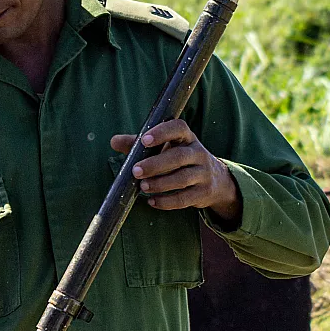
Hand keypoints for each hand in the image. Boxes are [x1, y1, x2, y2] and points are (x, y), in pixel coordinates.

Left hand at [110, 119, 242, 223]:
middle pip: (179, 157)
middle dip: (156, 164)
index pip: (178, 128)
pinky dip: (167, 202)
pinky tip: (152, 201)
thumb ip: (139, 145)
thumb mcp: (165, 148)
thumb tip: (114, 141)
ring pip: (182, 178)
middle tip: (136, 171)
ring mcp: (203, 173)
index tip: (144, 141)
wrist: (215, 179)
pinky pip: (185, 198)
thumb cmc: (180, 159)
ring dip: (160, 184)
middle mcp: (198, 153)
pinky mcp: (204, 192)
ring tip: (143, 187)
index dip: (162, 133)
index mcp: (187, 137)